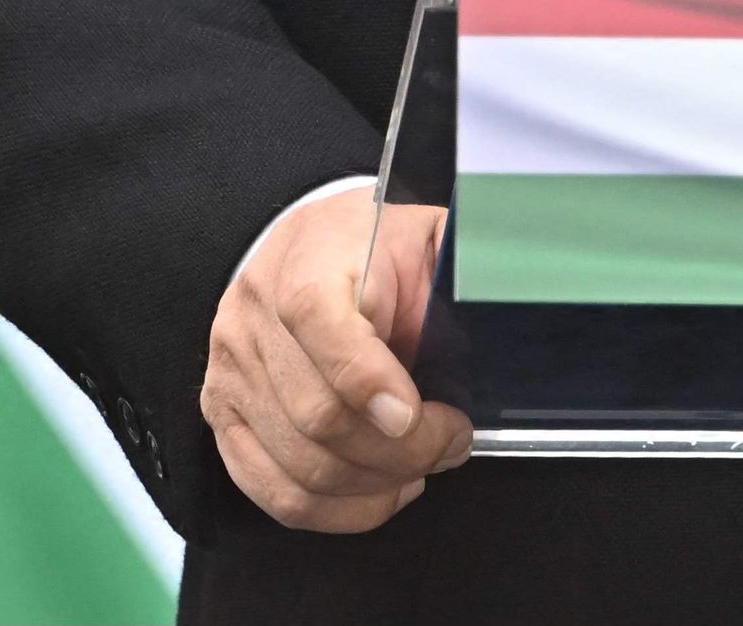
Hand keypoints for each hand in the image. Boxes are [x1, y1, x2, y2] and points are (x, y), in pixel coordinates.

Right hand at [201, 190, 470, 531]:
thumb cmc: (374, 246)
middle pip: (318, 415)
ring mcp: (232, 374)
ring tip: (425, 464)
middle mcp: (254, 319)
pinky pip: (275, 492)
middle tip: (452, 440)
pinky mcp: (224, 418)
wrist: (305, 244)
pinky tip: (382, 488)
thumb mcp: (426, 233)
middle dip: (401, 449)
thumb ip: (463, 263)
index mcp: (306, 260)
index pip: (317, 320)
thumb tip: (517, 291)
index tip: (418, 413)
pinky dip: (338, 509)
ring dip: (377, 483)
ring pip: (300, 467)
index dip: (369, 379)